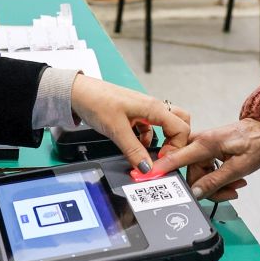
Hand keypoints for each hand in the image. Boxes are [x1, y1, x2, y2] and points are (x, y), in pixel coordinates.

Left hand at [68, 76, 190, 173]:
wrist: (78, 92)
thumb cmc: (96, 101)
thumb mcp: (117, 130)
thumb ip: (134, 151)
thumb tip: (147, 168)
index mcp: (153, 108)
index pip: (181, 129)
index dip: (176, 148)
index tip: (161, 161)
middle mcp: (152, 107)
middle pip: (179, 124)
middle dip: (176, 143)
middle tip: (163, 157)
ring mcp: (144, 110)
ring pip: (165, 126)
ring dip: (161, 142)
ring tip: (149, 155)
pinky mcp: (134, 114)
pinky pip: (150, 128)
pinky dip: (147, 139)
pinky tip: (136, 147)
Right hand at [149, 119, 259, 201]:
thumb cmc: (256, 142)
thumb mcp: (239, 167)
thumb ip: (215, 181)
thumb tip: (196, 193)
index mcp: (205, 144)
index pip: (177, 158)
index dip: (161, 168)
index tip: (146, 175)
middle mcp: (200, 143)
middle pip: (191, 174)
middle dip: (209, 188)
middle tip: (230, 192)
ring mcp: (203, 147)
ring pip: (200, 175)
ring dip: (217, 185)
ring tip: (236, 185)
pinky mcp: (208, 151)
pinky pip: (206, 170)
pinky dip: (219, 178)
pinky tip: (234, 180)